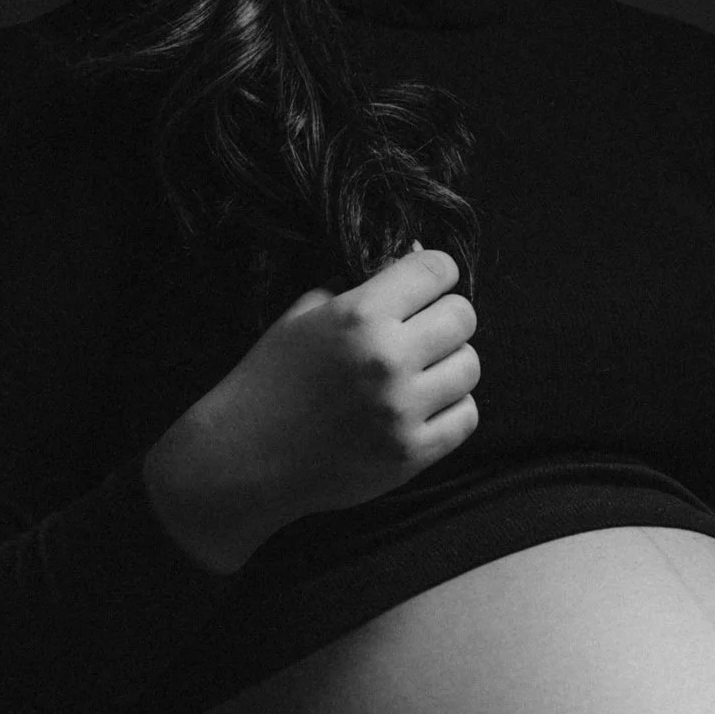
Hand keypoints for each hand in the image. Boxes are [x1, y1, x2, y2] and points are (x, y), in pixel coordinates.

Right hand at [142, 244, 478, 572]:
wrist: (244, 458)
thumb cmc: (271, 380)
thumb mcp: (303, 315)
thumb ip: (360, 284)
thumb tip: (416, 255)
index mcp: (359, 315)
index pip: (438, 270)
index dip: (435, 273)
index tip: (425, 287)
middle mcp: (387, 359)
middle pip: (463, 316)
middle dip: (445, 317)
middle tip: (422, 332)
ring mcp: (402, 409)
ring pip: (470, 366)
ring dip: (450, 364)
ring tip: (421, 372)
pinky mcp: (411, 453)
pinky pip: (466, 416)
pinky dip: (451, 407)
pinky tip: (423, 406)